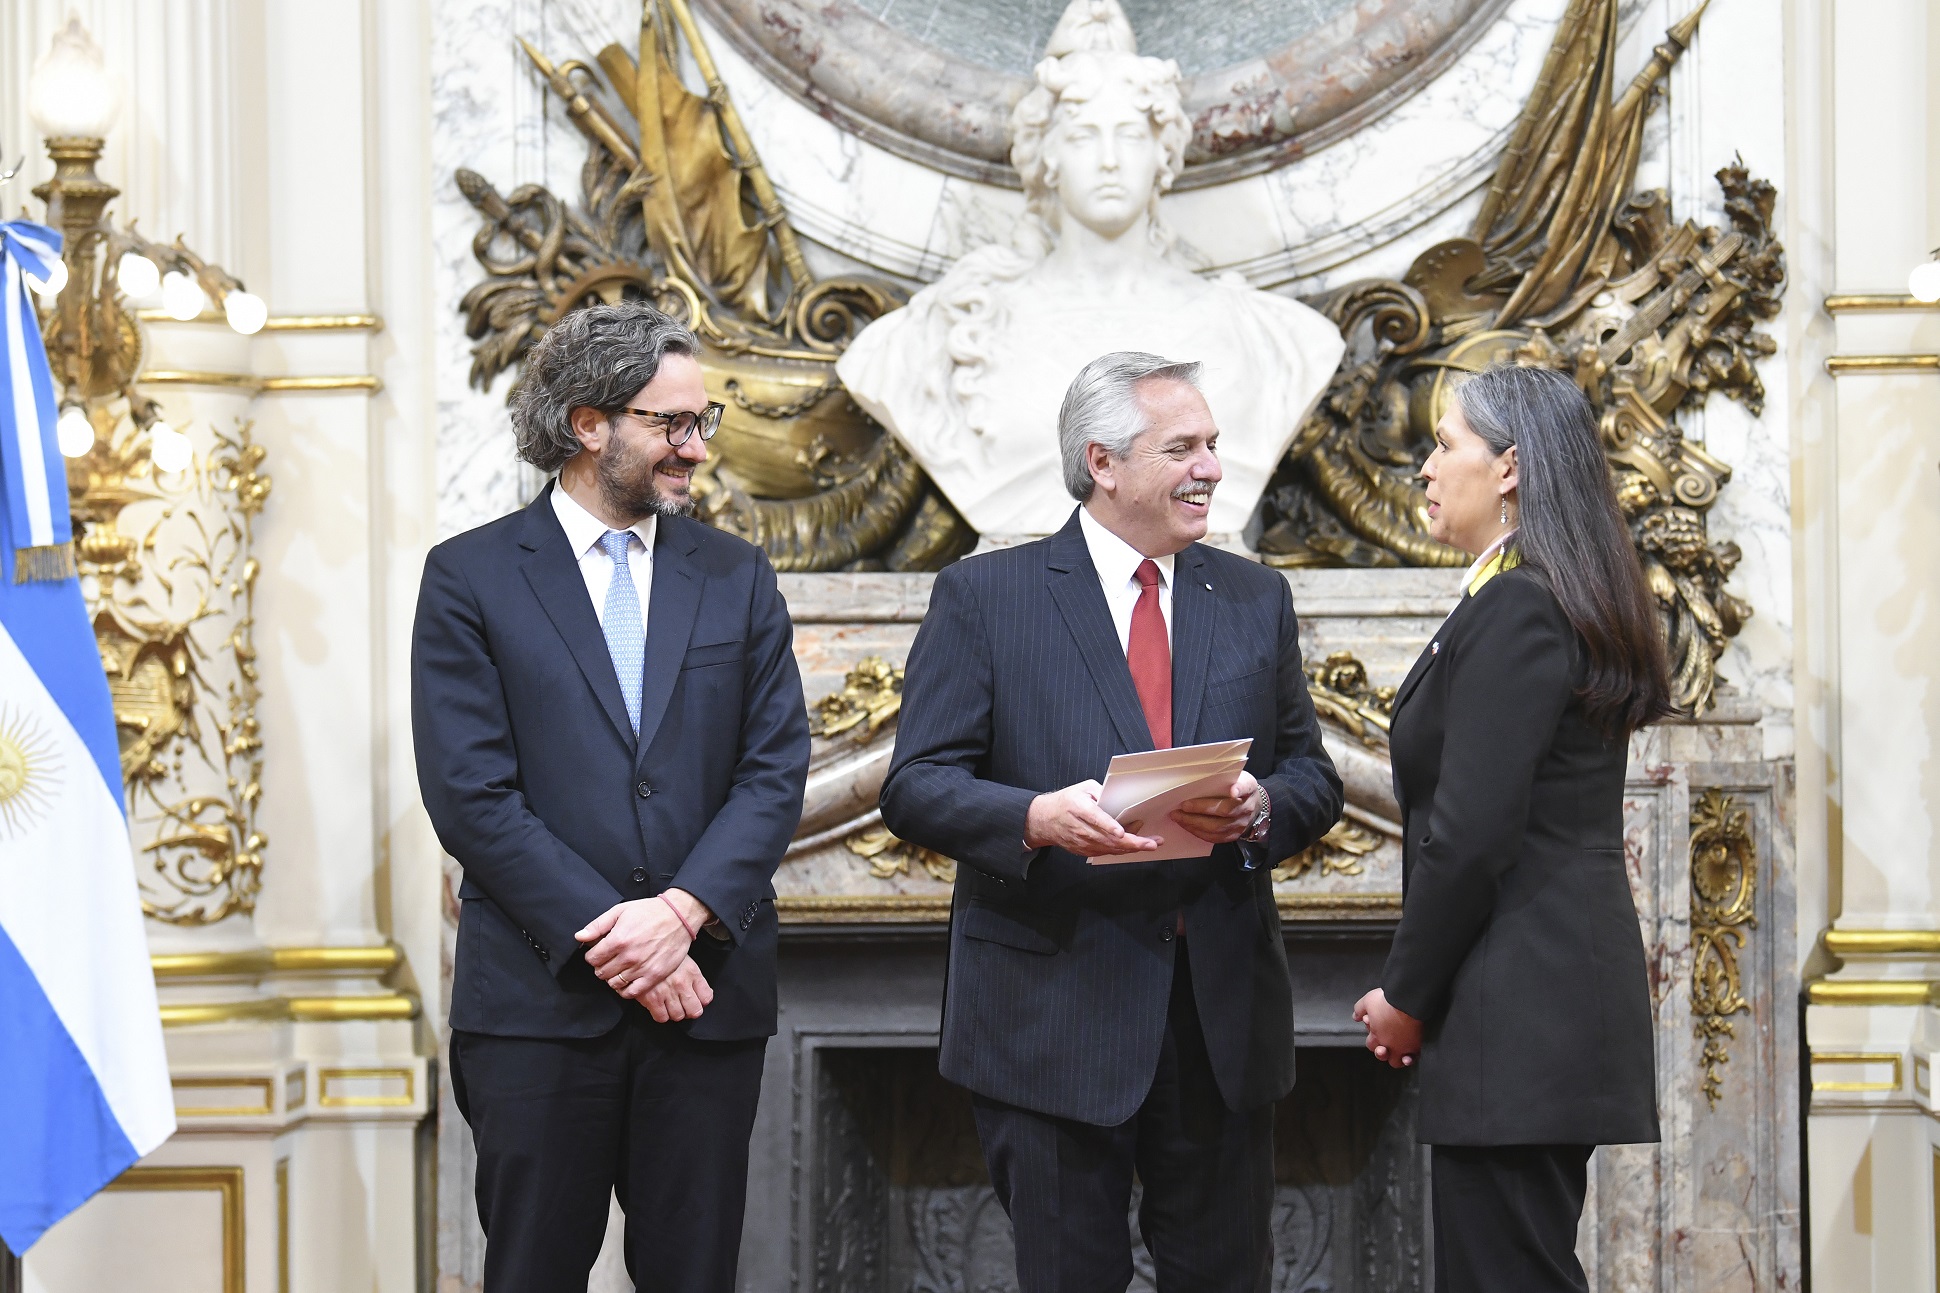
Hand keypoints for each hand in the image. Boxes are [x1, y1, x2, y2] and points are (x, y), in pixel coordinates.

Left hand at [577, 888, 713, 997]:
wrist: (678, 917)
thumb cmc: (650, 912)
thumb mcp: (620, 911)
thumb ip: (598, 925)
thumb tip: (579, 937)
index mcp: (618, 940)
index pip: (592, 959)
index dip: (592, 956)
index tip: (598, 953)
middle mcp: (629, 956)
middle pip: (601, 972)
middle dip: (601, 966)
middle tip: (608, 960)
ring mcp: (642, 968)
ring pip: (614, 983)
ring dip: (612, 978)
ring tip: (618, 970)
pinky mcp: (654, 976)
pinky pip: (632, 992)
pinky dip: (625, 990)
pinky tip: (626, 981)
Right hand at [630, 955, 713, 1021]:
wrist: (640, 949)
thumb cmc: (661, 953)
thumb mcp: (683, 959)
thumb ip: (693, 977)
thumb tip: (701, 995)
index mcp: (692, 972)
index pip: (706, 998)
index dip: (701, 1002)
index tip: (696, 1001)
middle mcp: (682, 984)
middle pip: (694, 1011)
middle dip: (689, 1011)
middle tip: (683, 1006)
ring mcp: (667, 992)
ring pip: (678, 1016)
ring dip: (674, 1013)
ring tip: (669, 1005)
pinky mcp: (652, 999)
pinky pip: (661, 1017)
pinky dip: (660, 1015)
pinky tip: (658, 1006)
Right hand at [1025, 780, 1159, 858]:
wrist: (1044, 821)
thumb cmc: (1066, 802)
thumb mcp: (1082, 788)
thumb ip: (1101, 791)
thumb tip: (1119, 799)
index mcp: (1078, 808)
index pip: (1094, 818)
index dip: (1108, 826)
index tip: (1121, 832)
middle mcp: (1080, 828)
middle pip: (1107, 839)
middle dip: (1132, 842)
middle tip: (1152, 843)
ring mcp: (1081, 842)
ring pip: (1109, 849)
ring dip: (1132, 848)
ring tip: (1151, 844)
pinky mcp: (1084, 851)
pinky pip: (1106, 853)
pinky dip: (1121, 851)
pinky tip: (1135, 847)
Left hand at [1170, 771, 1261, 844]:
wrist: (1253, 806)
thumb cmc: (1237, 787)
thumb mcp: (1236, 776)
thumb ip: (1223, 776)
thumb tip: (1197, 777)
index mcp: (1248, 787)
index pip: (1246, 786)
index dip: (1239, 789)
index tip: (1232, 790)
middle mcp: (1247, 807)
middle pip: (1225, 810)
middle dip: (1201, 808)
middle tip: (1183, 806)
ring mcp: (1241, 824)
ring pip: (1217, 827)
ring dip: (1195, 822)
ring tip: (1178, 817)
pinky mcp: (1233, 836)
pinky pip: (1215, 838)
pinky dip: (1198, 832)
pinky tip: (1186, 825)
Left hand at [1353, 988, 1421, 1068]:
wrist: (1406, 1001)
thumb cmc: (1387, 1001)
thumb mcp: (1368, 1001)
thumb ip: (1360, 1010)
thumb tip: (1356, 1017)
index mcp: (1376, 1035)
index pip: (1371, 1043)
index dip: (1372, 1036)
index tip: (1376, 1027)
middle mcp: (1388, 1044)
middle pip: (1381, 1054)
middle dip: (1381, 1049)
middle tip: (1384, 1040)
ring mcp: (1401, 1046)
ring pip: (1396, 1061)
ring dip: (1395, 1058)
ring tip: (1397, 1051)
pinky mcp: (1414, 1045)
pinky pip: (1412, 1058)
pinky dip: (1410, 1059)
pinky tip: (1408, 1057)